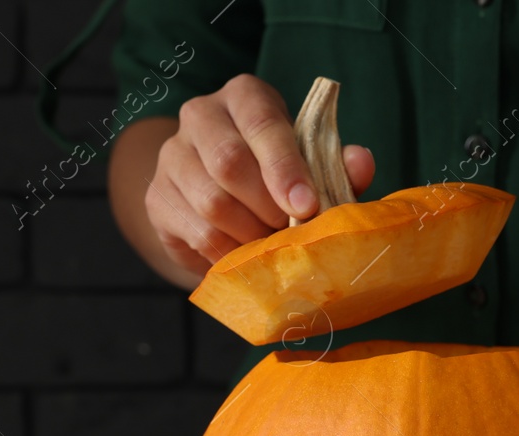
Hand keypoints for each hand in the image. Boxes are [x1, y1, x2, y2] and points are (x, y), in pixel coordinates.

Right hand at [146, 74, 375, 275]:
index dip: (285, 166)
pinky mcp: (157, 198)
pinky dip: (230, 253)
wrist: (225, 202)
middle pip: (229, 162)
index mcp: (244, 96)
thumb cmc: (281, 177)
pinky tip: (246, 255)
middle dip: (268, 207)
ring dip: (251, 234)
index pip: (261, 121)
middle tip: (291, 232)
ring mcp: (172, 156)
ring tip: (272, 246)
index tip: (305, 204)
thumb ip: (336, 165)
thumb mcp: (312, 166)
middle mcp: (201, 116)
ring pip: (211, 203)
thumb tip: (361, 162)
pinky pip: (197, 234)